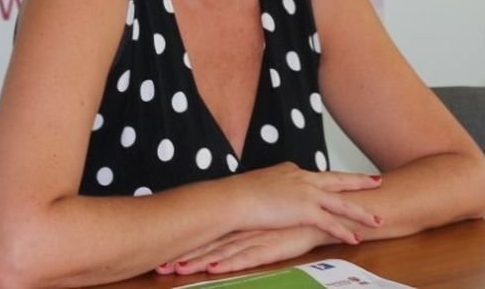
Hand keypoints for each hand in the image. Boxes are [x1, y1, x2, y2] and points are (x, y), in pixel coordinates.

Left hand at [157, 225, 341, 276]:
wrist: (324, 214)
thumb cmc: (296, 220)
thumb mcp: (268, 223)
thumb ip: (251, 227)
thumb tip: (232, 233)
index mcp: (241, 224)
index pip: (208, 236)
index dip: (186, 245)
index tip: (162, 254)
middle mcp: (244, 230)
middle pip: (208, 244)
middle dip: (184, 256)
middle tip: (159, 266)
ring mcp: (256, 238)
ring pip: (221, 252)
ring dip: (199, 262)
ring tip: (177, 270)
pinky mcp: (270, 247)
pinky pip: (245, 258)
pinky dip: (228, 264)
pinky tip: (214, 269)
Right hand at [228, 162, 382, 244]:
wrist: (236, 198)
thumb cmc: (240, 194)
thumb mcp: (259, 185)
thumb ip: (271, 189)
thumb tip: (268, 196)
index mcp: (293, 171)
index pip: (318, 177)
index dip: (332, 181)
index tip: (343, 181)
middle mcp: (304, 179)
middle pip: (338, 180)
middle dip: (359, 181)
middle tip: (376, 180)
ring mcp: (307, 194)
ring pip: (341, 203)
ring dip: (361, 213)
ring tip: (378, 219)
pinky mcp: (306, 211)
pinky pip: (331, 224)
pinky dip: (345, 232)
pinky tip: (356, 239)